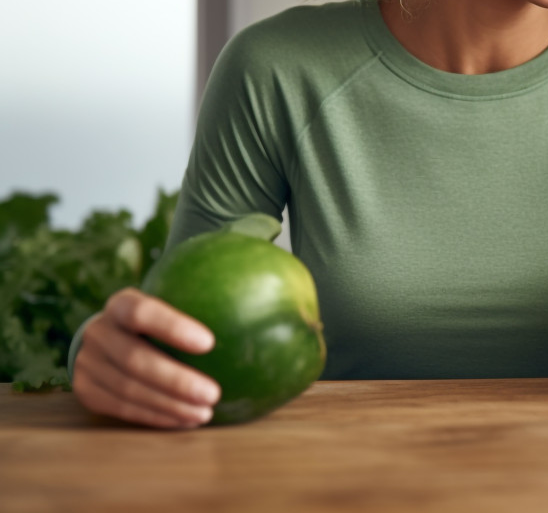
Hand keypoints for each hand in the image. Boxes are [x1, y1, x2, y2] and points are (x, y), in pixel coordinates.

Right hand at [71, 287, 220, 429]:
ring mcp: (87, 363)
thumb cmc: (166, 317)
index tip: (209, 343)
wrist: (112, 336)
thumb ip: (221, 298)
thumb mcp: (181, 298)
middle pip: (134, 358)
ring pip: (127, 389)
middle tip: (213, 393)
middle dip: (175, 379)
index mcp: (122, 303)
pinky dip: (155, 415)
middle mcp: (98, 331)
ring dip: (169, 404)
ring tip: (205, 413)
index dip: (171, 326)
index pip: (141, 311)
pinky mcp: (87, 391)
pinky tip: (186, 420)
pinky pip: (122, 409)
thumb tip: (288, 308)